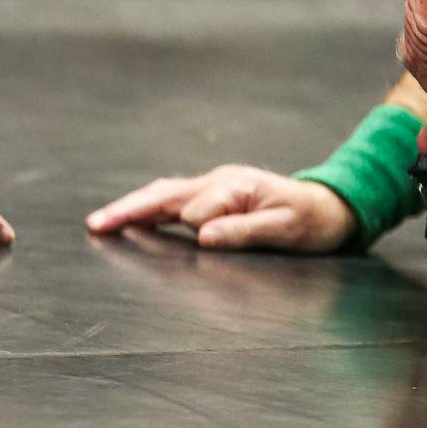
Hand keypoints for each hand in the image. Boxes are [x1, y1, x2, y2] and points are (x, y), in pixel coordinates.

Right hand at [85, 164, 355, 252]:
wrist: (330, 206)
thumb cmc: (311, 222)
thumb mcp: (285, 230)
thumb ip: (243, 232)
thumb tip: (201, 236)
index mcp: (233, 187)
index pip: (198, 210)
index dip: (197, 228)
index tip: (203, 245)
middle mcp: (217, 181)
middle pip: (163, 194)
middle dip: (128, 209)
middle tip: (96, 224)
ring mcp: (212, 185)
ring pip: (161, 194)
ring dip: (130, 208)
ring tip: (101, 222)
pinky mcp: (211, 194)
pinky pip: (171, 200)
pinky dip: (147, 209)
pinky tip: (132, 220)